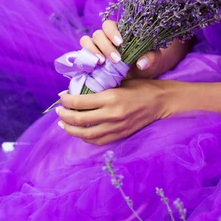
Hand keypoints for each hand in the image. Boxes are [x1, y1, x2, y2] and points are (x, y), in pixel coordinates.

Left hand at [56, 79, 171, 144]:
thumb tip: (81, 85)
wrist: (161, 102)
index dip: (67, 100)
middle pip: (79, 120)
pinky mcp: (120, 135)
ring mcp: (116, 128)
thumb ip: (103, 84)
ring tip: (63, 123)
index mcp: (111, 97)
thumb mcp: (122, 80)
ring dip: (71, 129)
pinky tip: (79, 131)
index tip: (62, 96)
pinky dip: (85, 137)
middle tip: (58, 110)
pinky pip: (97, 141)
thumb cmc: (142, 87)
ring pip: (85, 134)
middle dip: (64, 116)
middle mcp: (112, 115)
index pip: (81, 102)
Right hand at [79, 19, 164, 78]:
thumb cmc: (147, 60)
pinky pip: (82, 54)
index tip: (120, 43)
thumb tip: (142, 63)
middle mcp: (105, 37)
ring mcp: (96, 48)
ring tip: (102, 63)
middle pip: (98, 34)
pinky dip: (85, 58)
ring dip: (93, 51)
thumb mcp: (154, 59)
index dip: (112, 32)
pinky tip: (94, 67)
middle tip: (116, 60)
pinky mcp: (91, 59)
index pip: (109, 25)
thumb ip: (151, 57)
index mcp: (119, 31)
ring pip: (86, 41)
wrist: (141, 74)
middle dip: (105, 46)